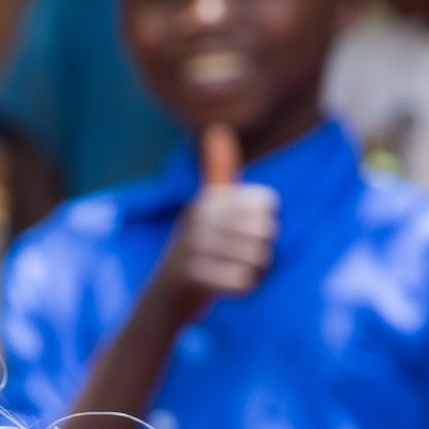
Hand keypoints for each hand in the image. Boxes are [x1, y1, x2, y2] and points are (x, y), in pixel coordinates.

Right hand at [149, 125, 276, 322]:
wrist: (163, 298)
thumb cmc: (195, 252)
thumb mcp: (205, 210)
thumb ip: (217, 173)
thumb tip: (217, 129)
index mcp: (208, 200)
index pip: (265, 205)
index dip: (265, 226)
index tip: (247, 236)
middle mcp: (199, 217)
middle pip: (265, 231)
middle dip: (264, 251)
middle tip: (245, 261)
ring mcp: (193, 246)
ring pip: (257, 258)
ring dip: (255, 273)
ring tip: (238, 275)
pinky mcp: (193, 277)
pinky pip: (242, 282)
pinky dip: (243, 288)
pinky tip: (231, 287)